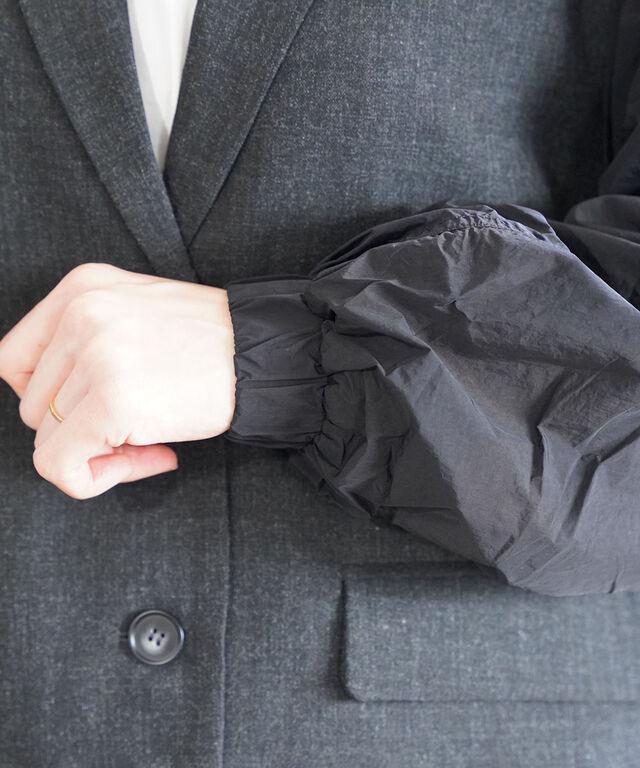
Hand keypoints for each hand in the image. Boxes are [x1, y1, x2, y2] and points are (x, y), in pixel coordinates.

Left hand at [0, 263, 236, 498]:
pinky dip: (98, 480)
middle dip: (81, 429)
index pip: (13, 360)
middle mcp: (81, 314)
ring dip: (98, 454)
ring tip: (150, 440)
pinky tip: (157, 457)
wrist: (267, 352)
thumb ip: (84, 342)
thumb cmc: (211, 342)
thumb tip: (50, 410)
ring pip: (47, 440)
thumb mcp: (135, 314)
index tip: (89, 409)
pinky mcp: (114, 402)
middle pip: (33, 404)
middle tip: (136, 429)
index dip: (47, 397)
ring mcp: (96, 357)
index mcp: (80, 288)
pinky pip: (63, 467)